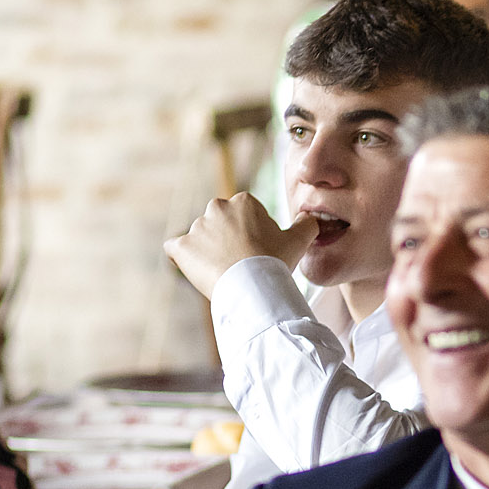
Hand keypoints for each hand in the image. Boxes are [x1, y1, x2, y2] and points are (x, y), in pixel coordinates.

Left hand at [163, 194, 314, 299]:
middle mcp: (216, 207)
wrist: (252, 287)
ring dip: (208, 251)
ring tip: (224, 273)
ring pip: (200, 238)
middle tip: (242, 262)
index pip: (245, 215)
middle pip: (221, 223)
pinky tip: (195, 270)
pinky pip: (175, 249)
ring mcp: (196, 227)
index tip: (259, 250)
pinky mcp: (181, 247)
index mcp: (244, 201)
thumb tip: (313, 217)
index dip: (252, 233)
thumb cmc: (276, 261)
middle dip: (227, 239)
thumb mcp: (300, 239)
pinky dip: (182, 258)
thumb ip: (307, 223)